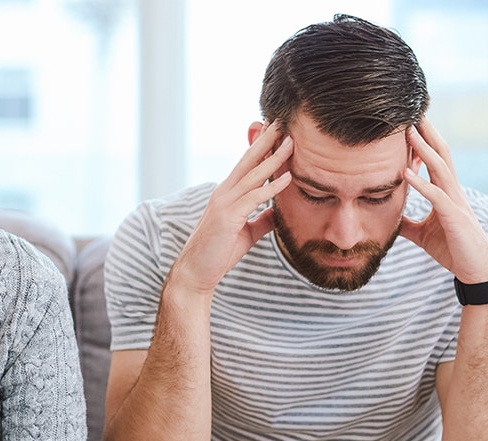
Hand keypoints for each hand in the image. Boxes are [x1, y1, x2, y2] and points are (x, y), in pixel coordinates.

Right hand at [172, 121, 293, 294]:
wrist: (197, 273)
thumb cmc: (218, 253)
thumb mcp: (246, 233)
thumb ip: (262, 219)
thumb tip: (279, 211)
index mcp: (227, 194)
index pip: (247, 164)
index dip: (261, 146)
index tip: (276, 129)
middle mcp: (224, 192)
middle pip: (248, 160)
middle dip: (266, 140)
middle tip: (282, 120)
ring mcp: (224, 203)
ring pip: (253, 175)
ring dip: (274, 158)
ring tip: (291, 142)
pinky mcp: (228, 217)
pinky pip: (254, 198)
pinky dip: (271, 187)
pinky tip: (288, 178)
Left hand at [400, 118, 487, 283]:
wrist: (476, 271)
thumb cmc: (453, 249)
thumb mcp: (422, 233)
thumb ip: (407, 222)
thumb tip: (388, 217)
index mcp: (446, 192)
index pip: (435, 159)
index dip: (422, 140)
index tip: (408, 121)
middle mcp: (453, 191)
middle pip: (441, 153)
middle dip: (427, 132)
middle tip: (411, 110)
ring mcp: (456, 202)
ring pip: (440, 168)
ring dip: (423, 150)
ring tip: (408, 132)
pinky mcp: (455, 218)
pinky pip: (437, 196)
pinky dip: (421, 184)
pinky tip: (406, 173)